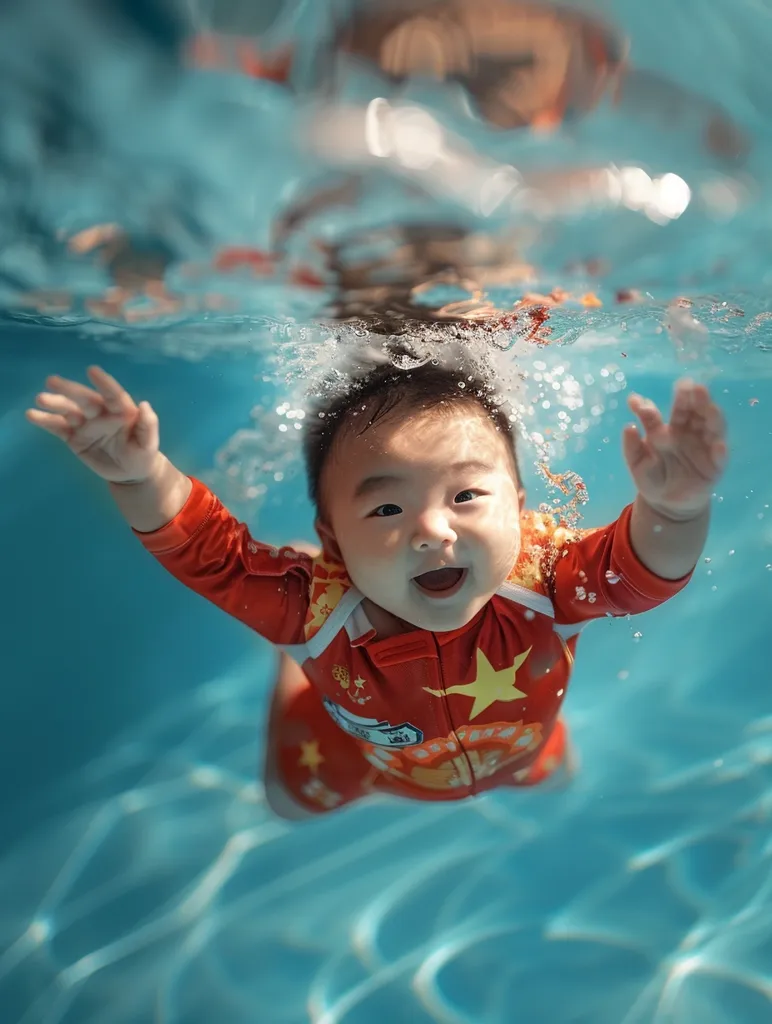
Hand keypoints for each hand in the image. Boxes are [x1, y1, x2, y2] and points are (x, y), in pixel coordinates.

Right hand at [26, 366, 160, 483]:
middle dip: (70, 390)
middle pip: (85, 399)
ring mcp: (85, 424)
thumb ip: (148, 425)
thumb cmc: (142, 452)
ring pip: (68, 410)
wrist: (130, 472)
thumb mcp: (149, 443)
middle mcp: (101, 413)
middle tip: (51, 381)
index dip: (104, 383)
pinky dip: (45, 421)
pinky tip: (31, 414)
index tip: (92, 370)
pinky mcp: (73, 437)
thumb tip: (144, 405)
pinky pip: (58, 427)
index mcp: (121, 410)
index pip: (112, 394)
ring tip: (40, 398)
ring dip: (55, 403)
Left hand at [623, 379, 726, 520]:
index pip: (658, 414)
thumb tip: (628, 426)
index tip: (636, 402)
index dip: (648, 407)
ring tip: (708, 407)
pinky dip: (720, 452)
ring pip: (711, 427)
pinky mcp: (714, 467)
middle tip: (688, 386)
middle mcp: (689, 432)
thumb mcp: (638, 463)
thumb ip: (632, 446)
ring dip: (711, 416)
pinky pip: (720, 459)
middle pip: (692, 412)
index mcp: (668, 428)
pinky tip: (718, 446)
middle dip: (691, 398)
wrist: (666, 503)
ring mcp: (704, 447)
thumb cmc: (653, 477)